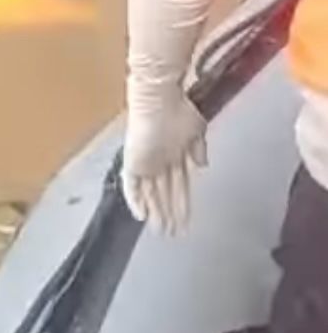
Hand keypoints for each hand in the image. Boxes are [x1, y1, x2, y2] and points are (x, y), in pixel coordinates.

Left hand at [123, 85, 207, 234]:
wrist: (160, 99)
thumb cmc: (180, 110)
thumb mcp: (197, 130)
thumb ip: (199, 149)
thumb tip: (202, 165)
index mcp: (175, 154)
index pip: (178, 184)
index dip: (182, 203)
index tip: (186, 221)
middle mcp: (160, 160)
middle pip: (164, 193)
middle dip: (169, 213)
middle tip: (173, 234)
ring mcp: (145, 162)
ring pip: (150, 193)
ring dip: (156, 212)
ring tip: (162, 231)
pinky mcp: (132, 161)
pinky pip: (131, 185)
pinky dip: (135, 200)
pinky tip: (141, 216)